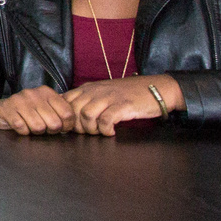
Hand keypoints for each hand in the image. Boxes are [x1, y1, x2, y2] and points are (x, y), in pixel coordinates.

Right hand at [0, 86, 75, 134]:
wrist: (4, 109)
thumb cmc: (30, 111)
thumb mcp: (47, 106)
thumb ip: (61, 111)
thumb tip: (75, 123)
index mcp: (47, 92)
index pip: (67, 113)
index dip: (67, 126)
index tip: (62, 128)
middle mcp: (33, 93)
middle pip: (54, 123)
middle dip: (50, 130)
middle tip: (44, 128)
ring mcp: (19, 100)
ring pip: (38, 127)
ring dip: (35, 132)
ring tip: (32, 126)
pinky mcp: (7, 109)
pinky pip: (22, 128)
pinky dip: (23, 132)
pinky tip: (21, 126)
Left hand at [64, 75, 181, 135]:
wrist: (156, 88)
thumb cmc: (128, 94)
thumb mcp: (103, 93)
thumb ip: (87, 100)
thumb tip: (70, 115)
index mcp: (88, 88)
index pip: (64, 101)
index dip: (65, 118)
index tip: (73, 128)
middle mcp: (96, 90)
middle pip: (73, 110)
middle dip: (77, 127)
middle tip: (90, 132)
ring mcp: (109, 97)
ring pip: (86, 115)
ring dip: (91, 129)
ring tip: (101, 132)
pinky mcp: (123, 105)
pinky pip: (106, 120)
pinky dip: (106, 130)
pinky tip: (111, 132)